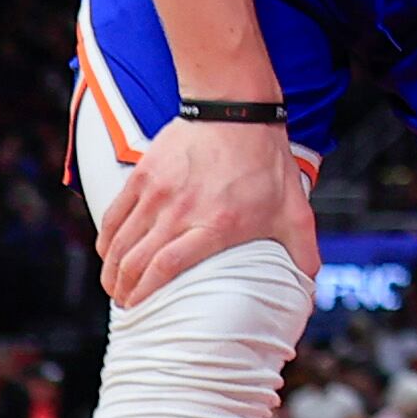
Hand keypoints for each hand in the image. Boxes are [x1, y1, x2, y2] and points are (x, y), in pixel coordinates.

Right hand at [101, 112, 317, 306]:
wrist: (236, 110)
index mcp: (215, 225)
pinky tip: (108, 252)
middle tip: (125, 304)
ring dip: (111, 269)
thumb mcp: (294, 210)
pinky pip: (113, 215)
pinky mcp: (143, 175)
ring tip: (114, 286)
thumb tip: (310, 285)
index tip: (141, 307)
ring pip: (119, 241)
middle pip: (136, 261)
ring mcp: (157, 193)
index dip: (147, 293)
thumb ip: (303, 251)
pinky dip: (106, 238)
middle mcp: (180, 212)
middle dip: (124, 289)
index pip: (166, 268)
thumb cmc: (265, 160)